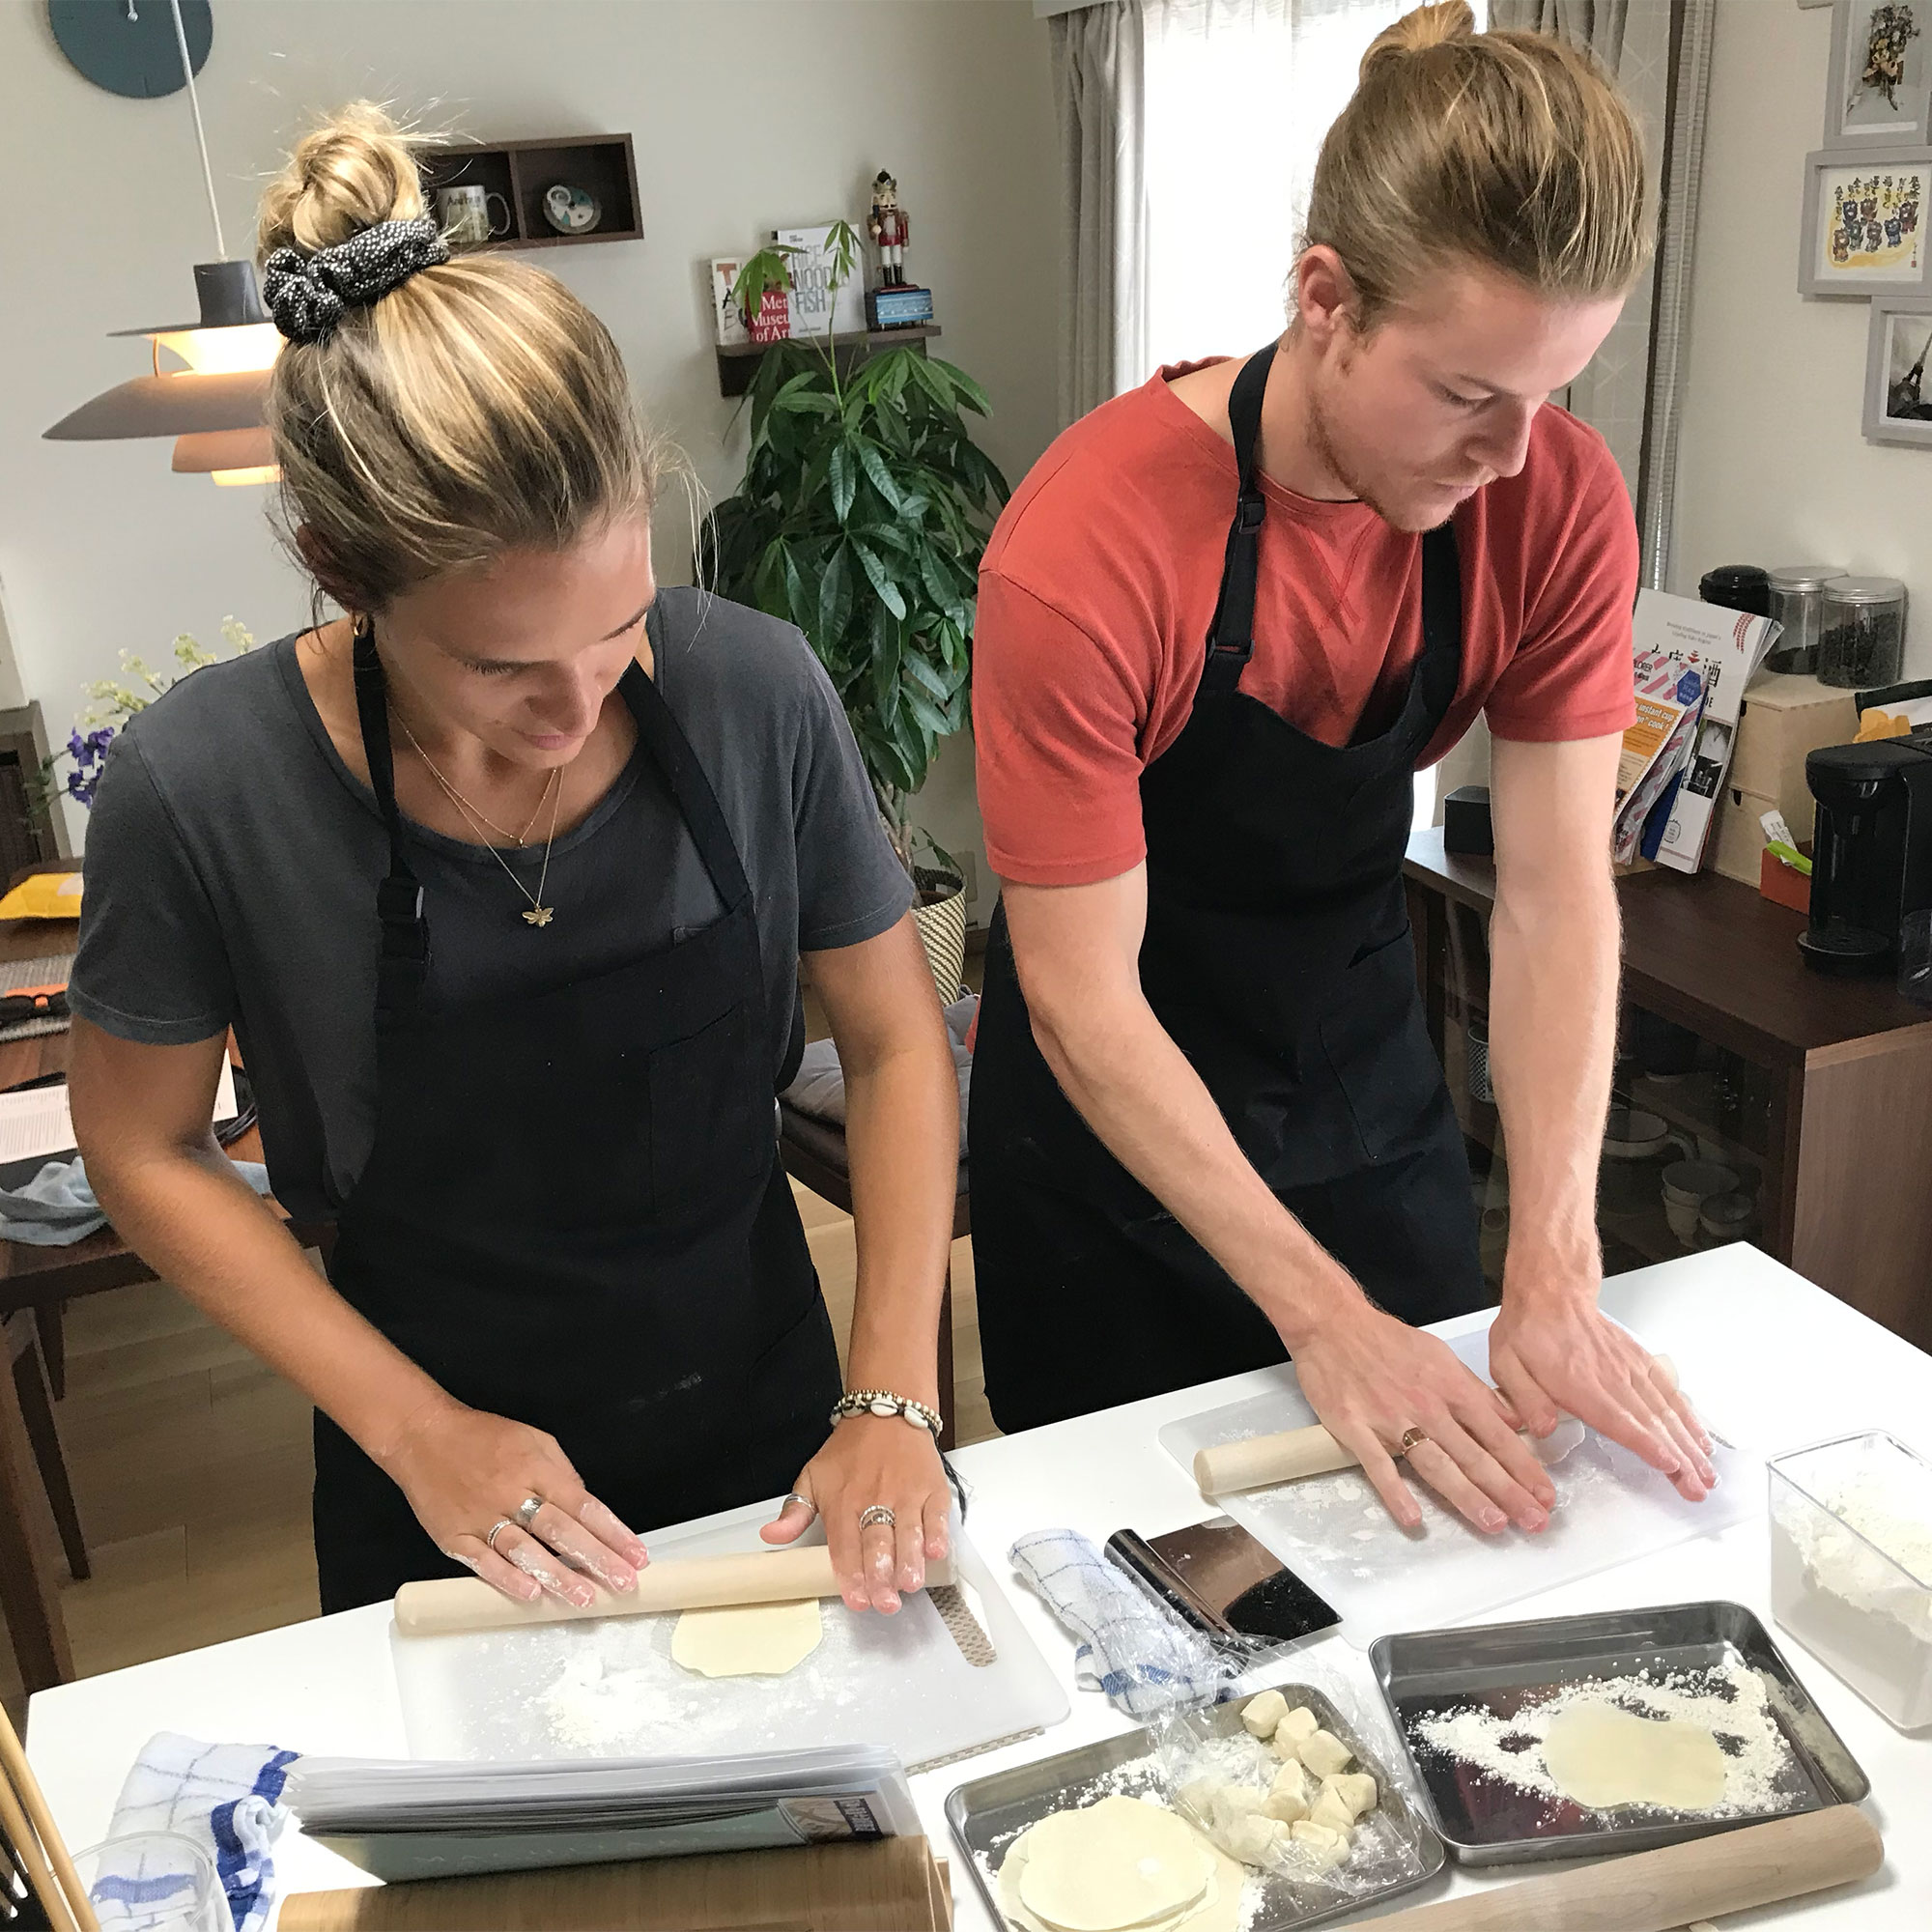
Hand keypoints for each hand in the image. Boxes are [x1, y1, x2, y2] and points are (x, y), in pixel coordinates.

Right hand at [379, 1394, 649, 1604]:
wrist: (422, 1435)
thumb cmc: (482, 1436)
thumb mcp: (534, 1439)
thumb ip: (562, 1473)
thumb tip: (585, 1504)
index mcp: (537, 1468)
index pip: (584, 1504)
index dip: (612, 1532)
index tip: (635, 1555)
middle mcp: (512, 1493)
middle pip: (561, 1530)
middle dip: (596, 1559)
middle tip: (623, 1583)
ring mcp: (482, 1516)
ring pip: (525, 1550)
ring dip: (557, 1576)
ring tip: (584, 1597)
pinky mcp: (454, 1535)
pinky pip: (483, 1561)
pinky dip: (506, 1578)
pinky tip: (530, 1593)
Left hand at [761, 1414, 950, 1614]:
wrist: (886, 1412)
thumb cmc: (849, 1451)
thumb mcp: (813, 1476)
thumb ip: (794, 1512)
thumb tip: (771, 1537)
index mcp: (843, 1502)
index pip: (845, 1546)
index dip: (851, 1576)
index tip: (858, 1600)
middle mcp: (875, 1499)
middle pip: (878, 1543)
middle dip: (882, 1577)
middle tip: (886, 1603)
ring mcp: (906, 1493)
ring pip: (908, 1532)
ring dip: (909, 1561)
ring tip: (909, 1585)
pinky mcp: (932, 1488)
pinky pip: (937, 1514)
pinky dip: (937, 1533)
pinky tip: (935, 1552)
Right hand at [1288, 1296, 1555, 1534]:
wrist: (1333, 1324)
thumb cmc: (1388, 1341)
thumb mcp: (1441, 1356)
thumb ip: (1476, 1392)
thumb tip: (1513, 1422)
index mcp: (1450, 1387)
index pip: (1496, 1434)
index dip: (1523, 1467)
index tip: (1545, 1495)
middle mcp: (1427, 1406)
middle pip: (1473, 1455)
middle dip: (1507, 1491)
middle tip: (1535, 1522)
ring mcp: (1390, 1419)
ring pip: (1435, 1464)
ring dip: (1466, 1496)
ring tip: (1493, 1523)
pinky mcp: (1355, 1427)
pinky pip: (1378, 1465)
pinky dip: (1395, 1492)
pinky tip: (1413, 1518)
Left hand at [1489, 1281, 1715, 1500]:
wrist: (1552, 1294)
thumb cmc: (1528, 1332)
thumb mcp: (1506, 1363)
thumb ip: (1524, 1398)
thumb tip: (1542, 1428)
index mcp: (1579, 1383)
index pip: (1618, 1418)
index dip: (1645, 1443)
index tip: (1670, 1465)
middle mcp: (1612, 1377)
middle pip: (1652, 1423)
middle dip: (1680, 1458)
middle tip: (1699, 1488)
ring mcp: (1631, 1369)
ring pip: (1668, 1411)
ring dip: (1691, 1444)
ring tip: (1709, 1474)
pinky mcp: (1640, 1363)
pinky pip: (1670, 1391)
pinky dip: (1689, 1417)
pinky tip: (1702, 1440)